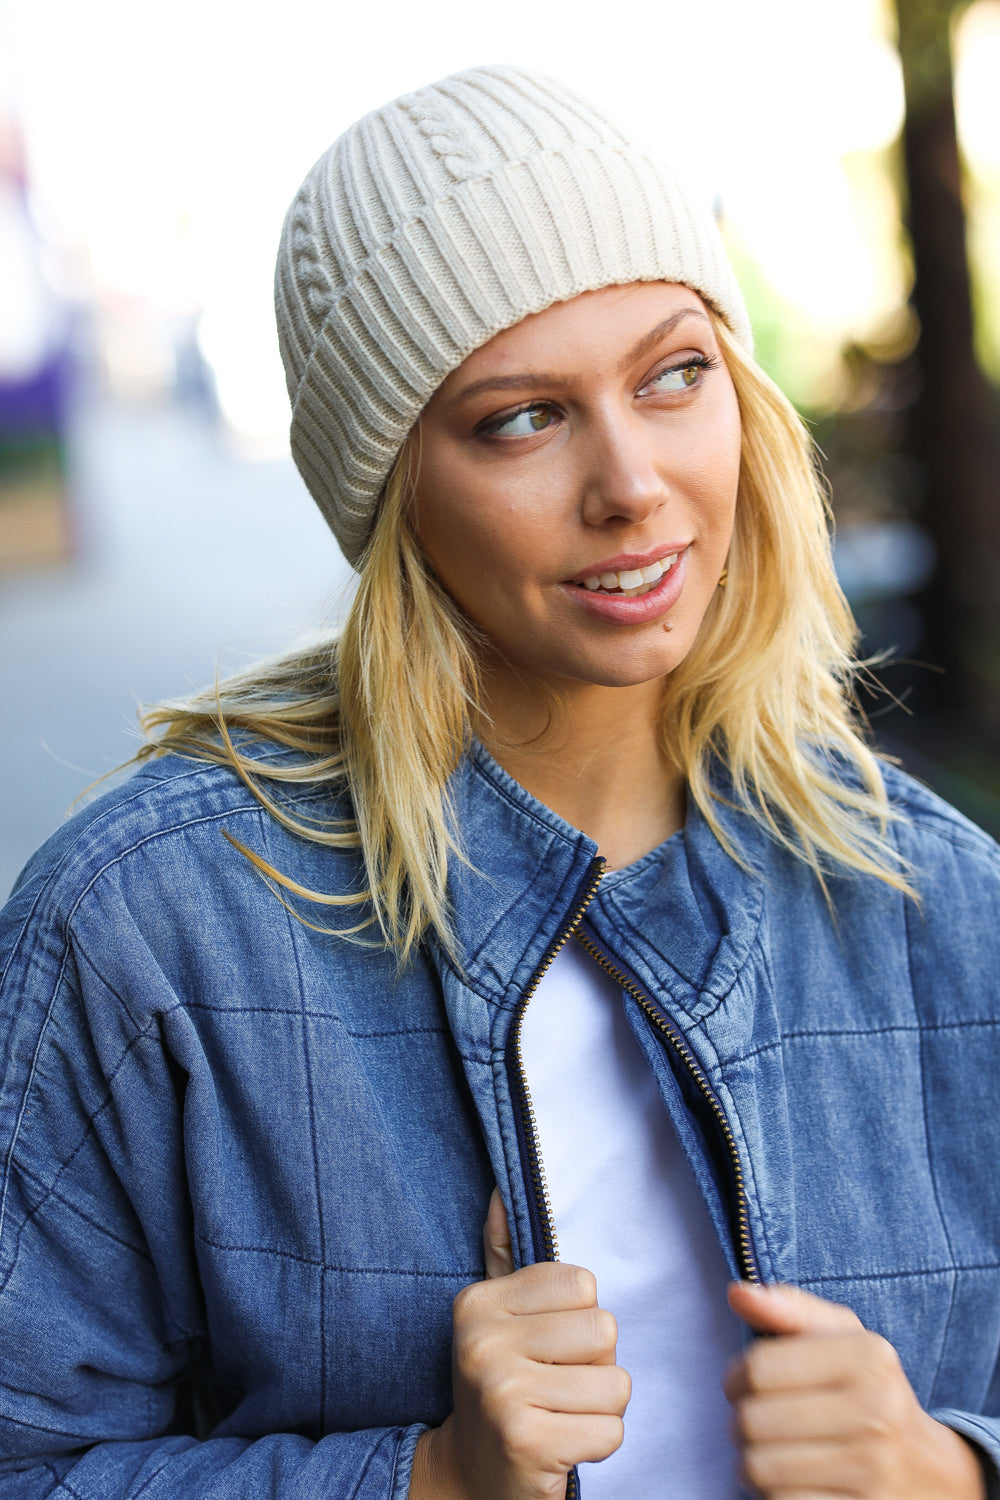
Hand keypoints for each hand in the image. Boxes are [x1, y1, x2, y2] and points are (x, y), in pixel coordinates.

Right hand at [409, 1190, 630, 1499]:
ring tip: (562, 1414)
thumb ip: (502, 1255)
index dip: (580, 1319)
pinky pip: (611, 1431)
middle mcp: (483, 1342)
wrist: (468, 1475)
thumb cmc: (497, 1385)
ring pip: (615, 1383)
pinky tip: (564, 1445)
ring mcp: (502, 1393)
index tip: (548, 1347)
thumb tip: (499, 1192)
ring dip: (601, 1407)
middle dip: (597, 1364)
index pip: (582, 1284)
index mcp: (480, 1303)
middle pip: (604, 1329)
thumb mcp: (493, 1320)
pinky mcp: (526, 1442)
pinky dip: (599, 1444)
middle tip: (558, 1386)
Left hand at [725, 1281, 986, 1497]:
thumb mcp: (841, 1337)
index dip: (736, 1376)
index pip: (759, 1367)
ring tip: (773, 1449)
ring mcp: (872, 1470)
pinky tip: (793, 1477)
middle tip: (758, 1419)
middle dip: (742, 1420)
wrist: (927, 1469)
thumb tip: (738, 1293)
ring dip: (752, 1460)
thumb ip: (788, 1308)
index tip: (745, 1383)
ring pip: (759, 1468)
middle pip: (754, 1420)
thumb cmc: (866, 1389)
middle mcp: (877, 1413)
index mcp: (869, 1358)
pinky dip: (773, 1492)